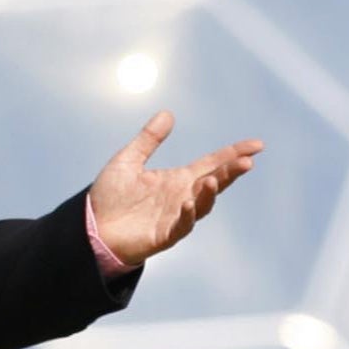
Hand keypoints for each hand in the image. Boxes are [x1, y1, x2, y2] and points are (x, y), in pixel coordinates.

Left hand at [89, 111, 263, 266]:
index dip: (233, 154)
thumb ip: (148, 140)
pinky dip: (187, 215)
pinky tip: (188, 203)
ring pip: (202, 205)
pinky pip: (181, 226)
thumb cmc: (110, 197)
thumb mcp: (128, 161)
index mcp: (177, 180)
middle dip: (230, 172)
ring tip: (215, 179)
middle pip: (214, 182)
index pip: (212, 164)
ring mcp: (175, 216)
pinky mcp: (163, 235)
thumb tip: (167, 113)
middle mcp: (182, 197)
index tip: (257, 144)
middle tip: (247, 161)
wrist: (91, 227)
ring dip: (210, 193)